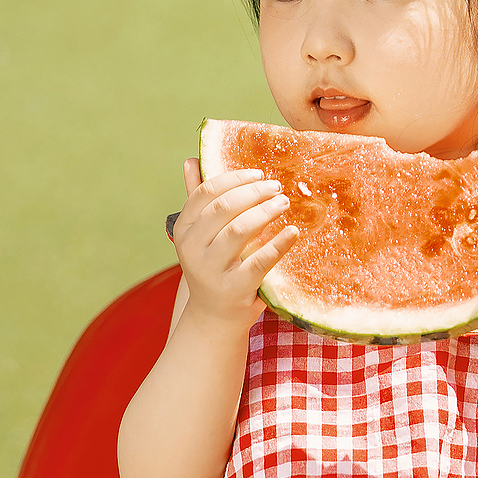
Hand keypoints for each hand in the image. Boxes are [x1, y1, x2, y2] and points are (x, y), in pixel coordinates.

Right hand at [171, 157, 298, 332]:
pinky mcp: (234, 288)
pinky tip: (294, 231)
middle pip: (223, 208)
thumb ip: (198, 199)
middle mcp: (192, 249)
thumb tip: (191, 160)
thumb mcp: (201, 235)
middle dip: (253, 192)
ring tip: (284, 202)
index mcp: (183, 229)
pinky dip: (278, 244)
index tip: (258, 173)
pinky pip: (259, 262)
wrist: (214, 317)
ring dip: (265, 212)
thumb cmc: (213, 266)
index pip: (206, 193)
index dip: (233, 178)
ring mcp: (211, 270)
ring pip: (238, 231)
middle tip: (277, 187)